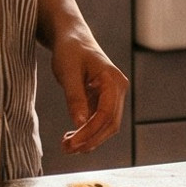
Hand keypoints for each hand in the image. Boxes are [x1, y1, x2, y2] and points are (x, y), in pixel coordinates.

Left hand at [48, 30, 128, 154]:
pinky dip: (88, 132)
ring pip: (106, 126)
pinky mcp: (104, 99)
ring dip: (89, 139)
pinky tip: (72, 136)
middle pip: (110, 124)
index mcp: (113, 80)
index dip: (90, 132)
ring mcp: (112, 95)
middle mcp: (118, 89)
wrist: (71, 37)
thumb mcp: (68, 72)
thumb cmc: (70, 50)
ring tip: (67, 146)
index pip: (106, 114)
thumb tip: (79, 123)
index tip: (72, 143)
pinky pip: (99, 121)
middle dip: (90, 140)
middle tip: (67, 149)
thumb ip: (75, 97)